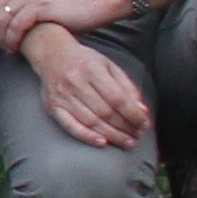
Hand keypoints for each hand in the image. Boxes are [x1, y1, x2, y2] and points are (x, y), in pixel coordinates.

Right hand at [21, 25, 153, 149]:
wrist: (51, 54)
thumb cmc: (85, 61)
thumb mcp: (109, 65)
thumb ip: (127, 87)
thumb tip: (142, 111)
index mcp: (92, 69)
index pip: (117, 98)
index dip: (133, 114)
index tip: (145, 124)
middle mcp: (75, 82)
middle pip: (105, 112)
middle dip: (125, 127)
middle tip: (138, 136)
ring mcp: (62, 96)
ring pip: (91, 122)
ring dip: (113, 135)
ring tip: (127, 142)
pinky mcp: (53, 106)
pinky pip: (70, 126)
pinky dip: (87, 136)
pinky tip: (102, 143)